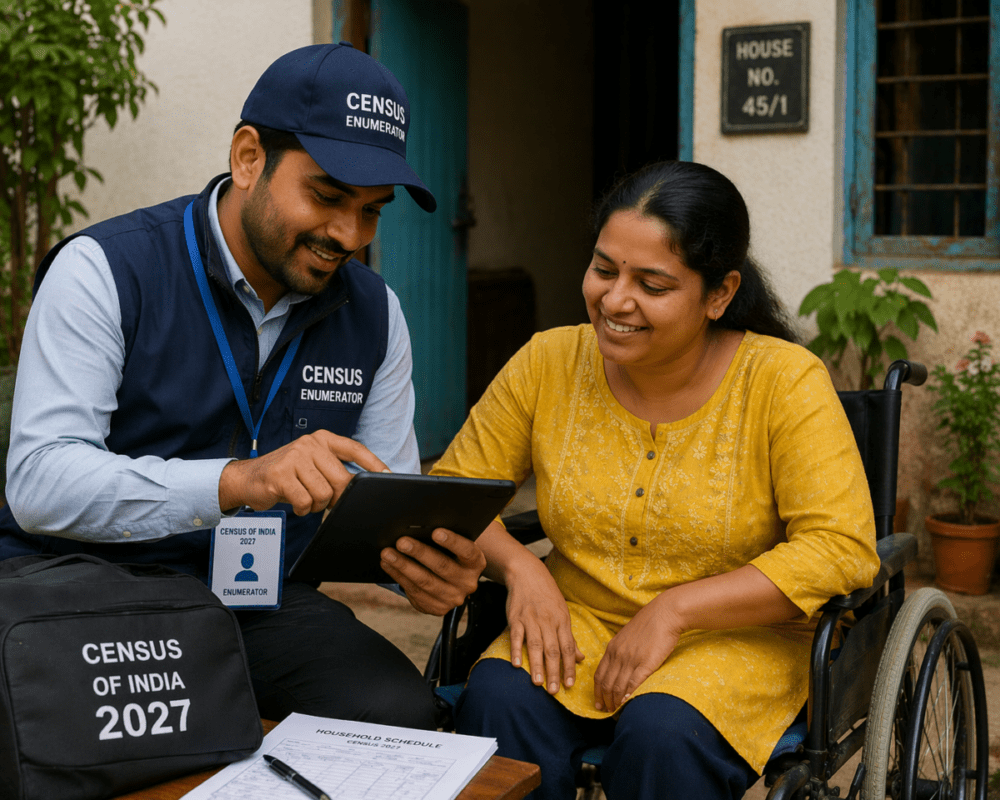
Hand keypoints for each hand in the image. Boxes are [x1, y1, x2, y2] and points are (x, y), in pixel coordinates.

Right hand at [218, 431, 387, 515]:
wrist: (247, 479)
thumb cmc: (287, 475)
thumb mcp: (312, 464)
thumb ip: (335, 470)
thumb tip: (362, 488)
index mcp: (322, 439)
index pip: (355, 449)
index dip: (374, 463)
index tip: (389, 476)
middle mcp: (309, 444)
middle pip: (341, 479)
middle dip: (337, 497)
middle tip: (325, 501)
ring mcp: (293, 458)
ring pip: (324, 493)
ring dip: (316, 504)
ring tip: (304, 498)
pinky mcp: (280, 475)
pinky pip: (305, 502)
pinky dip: (302, 509)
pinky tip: (294, 502)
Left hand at [379, 529, 486, 615]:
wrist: (453, 585)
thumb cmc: (450, 555)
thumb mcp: (455, 548)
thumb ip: (444, 539)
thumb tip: (420, 526)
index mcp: (476, 563)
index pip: (467, 551)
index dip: (453, 542)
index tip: (436, 532)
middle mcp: (467, 583)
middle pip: (442, 566)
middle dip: (420, 553)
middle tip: (402, 542)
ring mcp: (452, 598)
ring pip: (424, 581)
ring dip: (403, 566)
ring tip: (387, 553)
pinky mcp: (436, 607)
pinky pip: (414, 591)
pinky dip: (398, 576)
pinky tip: (388, 565)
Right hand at [504, 556, 583, 694]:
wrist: (527, 574)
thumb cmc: (547, 595)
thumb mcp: (562, 613)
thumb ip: (569, 637)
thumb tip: (580, 658)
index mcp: (562, 621)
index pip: (567, 648)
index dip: (569, 667)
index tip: (570, 685)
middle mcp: (548, 621)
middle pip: (552, 650)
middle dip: (554, 672)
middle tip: (554, 692)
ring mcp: (531, 619)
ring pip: (535, 645)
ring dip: (537, 665)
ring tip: (538, 683)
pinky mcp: (515, 617)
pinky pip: (516, 636)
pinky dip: (516, 650)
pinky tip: (517, 665)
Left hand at [592, 592, 682, 712]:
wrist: (665, 614)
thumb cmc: (648, 624)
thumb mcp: (627, 636)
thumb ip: (620, 650)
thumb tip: (618, 664)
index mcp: (612, 648)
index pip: (599, 674)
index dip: (597, 691)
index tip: (598, 702)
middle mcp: (618, 655)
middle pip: (606, 683)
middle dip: (605, 699)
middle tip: (606, 711)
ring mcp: (631, 659)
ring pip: (617, 686)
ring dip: (616, 701)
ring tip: (617, 710)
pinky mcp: (646, 663)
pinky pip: (633, 683)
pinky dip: (628, 695)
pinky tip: (627, 703)